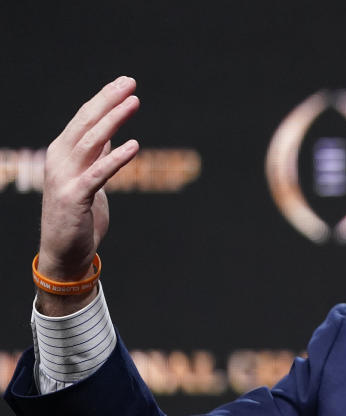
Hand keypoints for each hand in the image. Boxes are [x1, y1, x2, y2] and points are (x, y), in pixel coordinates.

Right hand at [36, 76, 139, 313]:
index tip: (125, 82)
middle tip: (131, 83)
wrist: (65, 253)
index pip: (84, 119)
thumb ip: (96, 158)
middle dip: (108, 100)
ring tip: (134, 103)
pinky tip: (134, 146)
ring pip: (91, 141)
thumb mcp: (89, 180)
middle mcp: (60, 160)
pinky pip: (99, 174)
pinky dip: (116, 158)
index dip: (104, 99)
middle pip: (86, 123)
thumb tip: (110, 136)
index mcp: (63, 153)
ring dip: (113, 120)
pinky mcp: (76, 197)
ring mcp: (66, 178)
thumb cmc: (79, 217)